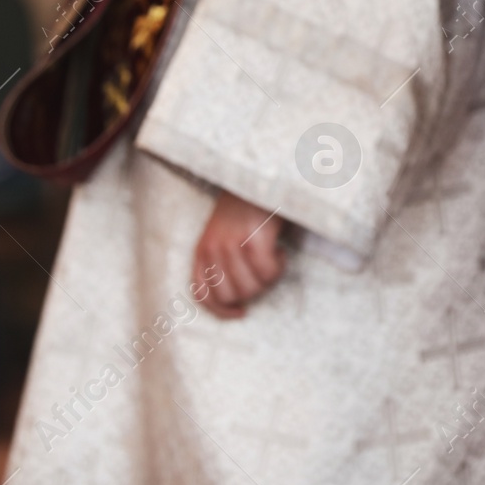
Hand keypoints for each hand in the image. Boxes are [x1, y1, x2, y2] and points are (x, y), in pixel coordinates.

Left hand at [191, 192, 286, 319]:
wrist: (259, 173)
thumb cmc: (247, 205)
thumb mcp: (224, 233)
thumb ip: (224, 261)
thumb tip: (239, 296)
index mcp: (202, 249)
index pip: (203, 295)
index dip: (222, 311)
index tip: (242, 312)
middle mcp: (213, 249)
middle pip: (232, 296)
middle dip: (254, 291)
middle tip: (265, 272)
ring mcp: (232, 245)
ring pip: (252, 287)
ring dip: (269, 278)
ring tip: (274, 258)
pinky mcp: (254, 240)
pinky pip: (268, 272)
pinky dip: (279, 267)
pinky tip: (281, 252)